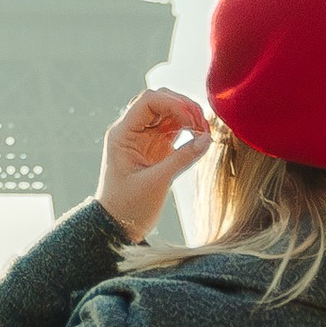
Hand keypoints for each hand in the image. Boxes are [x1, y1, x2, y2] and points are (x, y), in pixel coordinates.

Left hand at [97, 90, 210, 240]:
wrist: (118, 226)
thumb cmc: (128, 207)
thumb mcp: (156, 183)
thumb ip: (182, 159)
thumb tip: (207, 140)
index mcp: (122, 133)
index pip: (148, 101)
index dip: (174, 104)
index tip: (192, 121)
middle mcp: (131, 130)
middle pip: (160, 100)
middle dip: (184, 107)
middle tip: (203, 126)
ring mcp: (144, 137)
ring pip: (169, 112)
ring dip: (188, 117)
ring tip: (205, 132)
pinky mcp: (155, 147)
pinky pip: (174, 128)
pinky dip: (189, 128)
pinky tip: (201, 136)